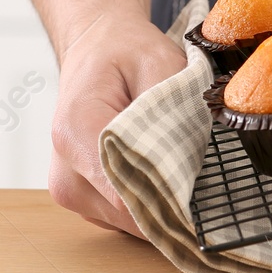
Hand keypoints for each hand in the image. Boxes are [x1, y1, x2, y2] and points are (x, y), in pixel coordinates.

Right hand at [49, 9, 186, 236]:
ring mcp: (69, 190)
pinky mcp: (82, 200)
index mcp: (75, 133)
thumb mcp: (159, 63)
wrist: (96, 49)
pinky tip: (162, 173)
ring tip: (180, 165)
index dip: (171, 201)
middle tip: (207, 180)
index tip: (206, 199)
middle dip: (173, 203)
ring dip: (162, 204)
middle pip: (131, 215)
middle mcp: (64, 171)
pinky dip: (150, 203)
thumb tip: (188, 163)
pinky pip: (125, 218)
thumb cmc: (125, 53)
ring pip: (131, 223)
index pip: (127, 193)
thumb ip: (170, 112)